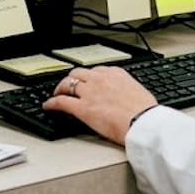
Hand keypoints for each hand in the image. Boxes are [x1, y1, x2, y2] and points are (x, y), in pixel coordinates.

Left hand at [42, 66, 157, 145]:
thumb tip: (127, 96)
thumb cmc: (145, 112)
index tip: (88, 81)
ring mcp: (89, 93)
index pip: (97, 70)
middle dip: (72, 78)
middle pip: (79, 73)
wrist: (143, 123)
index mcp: (116, 74)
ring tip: (57, 93)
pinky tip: (48, 106)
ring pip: (67, 83)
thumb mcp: (139, 93)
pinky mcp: (82, 108)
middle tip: (69, 85)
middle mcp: (100, 79)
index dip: (89, 77)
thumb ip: (128, 90)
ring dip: (60, 88)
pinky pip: (61, 101)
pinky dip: (52, 102)